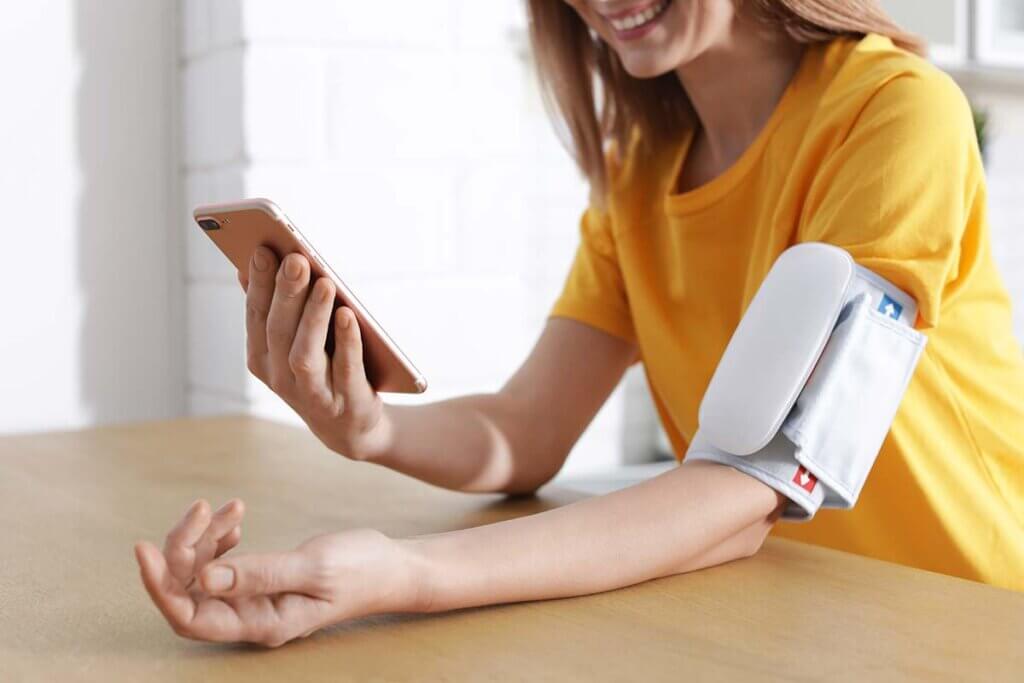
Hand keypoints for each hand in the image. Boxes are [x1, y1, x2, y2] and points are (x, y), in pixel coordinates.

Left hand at [134, 498, 419, 647]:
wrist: (393, 567)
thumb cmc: (363, 569)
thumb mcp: (314, 567)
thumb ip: (260, 574)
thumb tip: (204, 582)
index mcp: (262, 623)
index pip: (190, 617)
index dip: (160, 586)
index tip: (144, 547)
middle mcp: (252, 617)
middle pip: (190, 592)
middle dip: (184, 549)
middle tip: (201, 507)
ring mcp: (256, 601)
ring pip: (204, 575)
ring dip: (205, 539)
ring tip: (229, 507)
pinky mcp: (263, 582)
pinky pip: (224, 565)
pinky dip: (221, 539)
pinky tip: (235, 519)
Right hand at [238, 247, 388, 459]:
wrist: (351, 425)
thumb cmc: (321, 369)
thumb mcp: (292, 342)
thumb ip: (275, 307)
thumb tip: (253, 262)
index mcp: (262, 358)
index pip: (257, 316)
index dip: (259, 284)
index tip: (263, 249)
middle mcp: (280, 377)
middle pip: (279, 330)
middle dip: (286, 293)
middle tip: (296, 258)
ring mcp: (312, 393)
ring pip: (305, 352)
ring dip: (314, 315)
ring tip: (325, 281)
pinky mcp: (345, 402)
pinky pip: (345, 369)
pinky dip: (347, 342)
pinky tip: (349, 315)